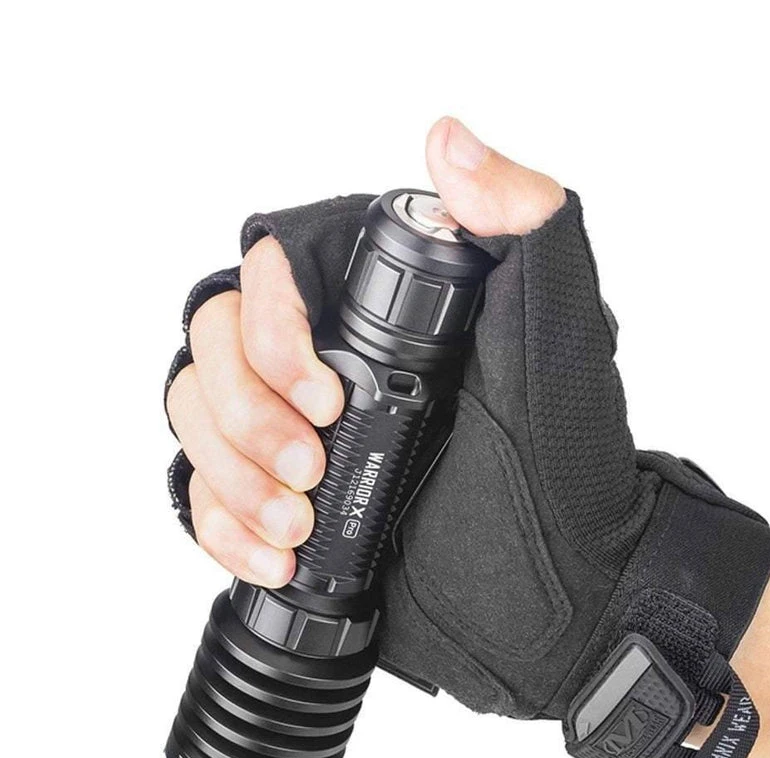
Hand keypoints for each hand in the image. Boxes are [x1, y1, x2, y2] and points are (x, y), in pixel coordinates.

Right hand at [166, 117, 564, 586]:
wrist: (558, 594)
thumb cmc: (567, 472)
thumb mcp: (560, 341)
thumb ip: (526, 229)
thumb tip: (451, 144)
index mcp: (385, 311)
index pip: (271, 274)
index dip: (274, 330)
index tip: (326, 395)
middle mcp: (334, 361)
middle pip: (213, 346)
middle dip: (246, 414)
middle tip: (309, 468)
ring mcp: (302, 431)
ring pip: (194, 417)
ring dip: (231, 475)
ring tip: (297, 527)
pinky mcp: (284, 500)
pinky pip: (204, 495)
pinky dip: (221, 527)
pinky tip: (273, 556)